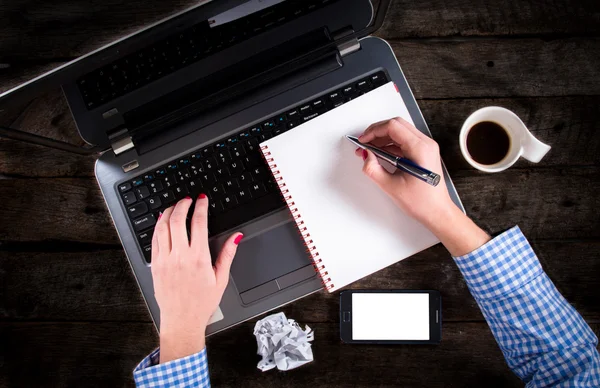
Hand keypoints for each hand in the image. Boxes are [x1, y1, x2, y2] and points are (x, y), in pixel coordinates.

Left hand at [150, 194, 242, 362]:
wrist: (182, 321)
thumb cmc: (202, 303)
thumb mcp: (221, 278)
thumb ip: (228, 254)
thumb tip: (236, 236)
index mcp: (198, 258)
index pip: (198, 223)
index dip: (200, 207)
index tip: (202, 199)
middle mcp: (180, 256)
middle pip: (178, 220)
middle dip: (182, 204)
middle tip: (187, 199)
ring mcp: (165, 260)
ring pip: (163, 227)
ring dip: (168, 212)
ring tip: (174, 206)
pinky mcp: (155, 265)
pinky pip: (154, 240)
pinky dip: (158, 227)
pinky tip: (163, 222)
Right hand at [356, 118, 488, 255]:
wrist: (438, 212)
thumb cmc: (423, 202)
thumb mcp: (392, 187)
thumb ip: (374, 169)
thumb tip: (366, 156)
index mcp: (420, 149)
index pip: (393, 127)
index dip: (374, 131)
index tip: (363, 140)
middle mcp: (426, 144)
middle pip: (396, 125)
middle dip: (377, 132)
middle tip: (364, 143)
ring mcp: (426, 147)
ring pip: (400, 131)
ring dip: (382, 138)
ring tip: (369, 150)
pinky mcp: (423, 153)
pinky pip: (404, 141)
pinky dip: (390, 144)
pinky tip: (379, 154)